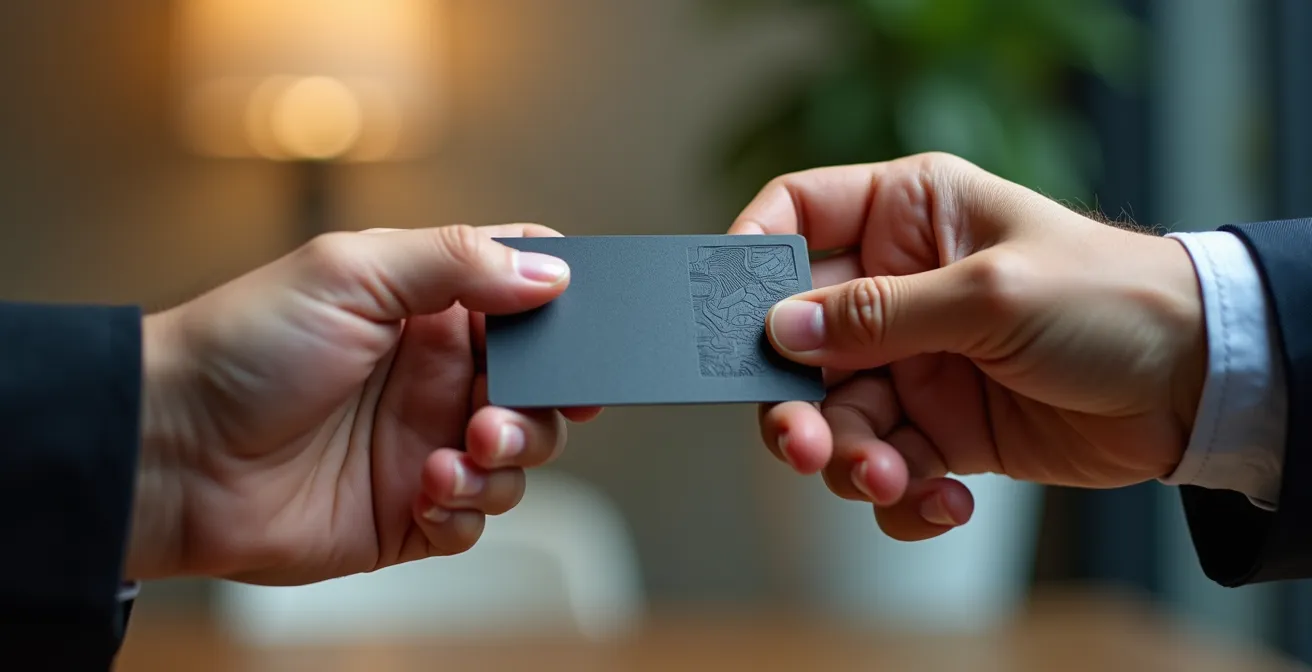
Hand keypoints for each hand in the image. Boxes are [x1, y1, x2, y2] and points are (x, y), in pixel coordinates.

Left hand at [129, 224, 600, 584]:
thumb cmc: (242, 348)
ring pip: (520, 455)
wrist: (171, 454)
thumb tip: (550, 274)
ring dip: (507, 459)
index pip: (521, 298)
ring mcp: (424, 443)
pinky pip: (478, 516)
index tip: (586, 339)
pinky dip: (470, 508)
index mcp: (427, 310)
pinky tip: (428, 493)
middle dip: (541, 405)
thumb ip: (457, 262)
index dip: (564, 315)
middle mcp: (433, 375)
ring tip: (457, 455)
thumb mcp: (350, 273)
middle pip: (539, 387)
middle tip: (496, 413)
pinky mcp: (411, 512)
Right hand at [729, 153, 1205, 541]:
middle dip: (795, 400)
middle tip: (803, 443)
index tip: (728, 313)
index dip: (752, 254)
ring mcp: (915, 360)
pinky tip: (944, 501)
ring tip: (894, 479)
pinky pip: (887, 466)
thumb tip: (781, 329)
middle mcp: (898, 286)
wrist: (1196, 386)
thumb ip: (881, 314)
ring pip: (834, 416)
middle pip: (798, 340)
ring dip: (850, 459)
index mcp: (908, 217)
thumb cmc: (1110, 300)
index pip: (799, 214)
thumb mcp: (991, 294)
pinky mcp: (938, 427)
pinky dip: (903, 495)